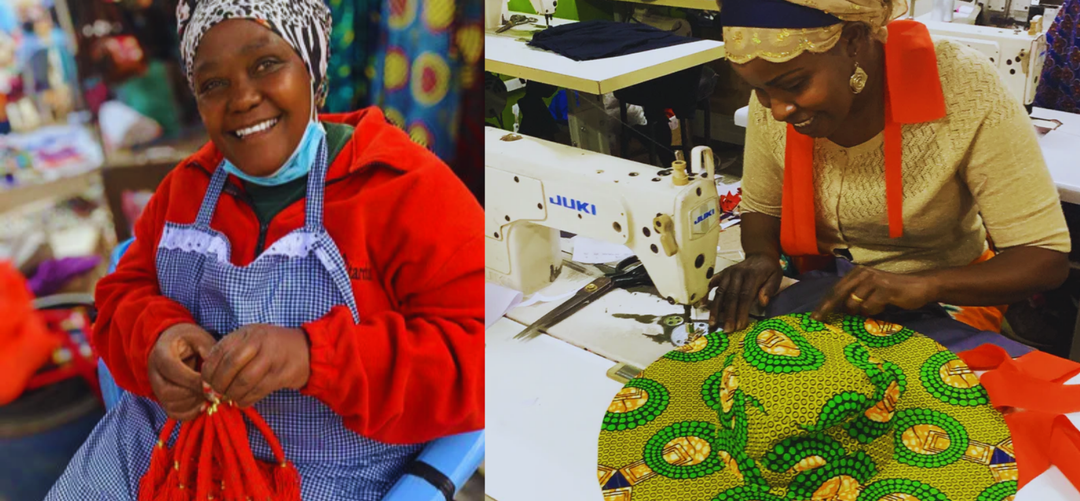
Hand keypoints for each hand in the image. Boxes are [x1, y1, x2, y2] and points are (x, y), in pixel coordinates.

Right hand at [148, 323, 216, 420]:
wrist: (173, 342)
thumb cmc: (191, 340)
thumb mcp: (202, 340)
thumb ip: (209, 355)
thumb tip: (219, 376)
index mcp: (162, 352)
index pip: (173, 371)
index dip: (193, 381)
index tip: (211, 384)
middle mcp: (154, 371)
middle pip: (168, 392)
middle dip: (193, 394)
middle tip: (212, 392)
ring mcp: (156, 387)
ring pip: (170, 404)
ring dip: (193, 404)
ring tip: (209, 396)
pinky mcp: (162, 398)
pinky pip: (172, 413)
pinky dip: (189, 413)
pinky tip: (203, 404)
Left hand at [200, 324, 310, 407]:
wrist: (307, 350)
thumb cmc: (273, 347)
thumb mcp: (251, 340)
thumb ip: (230, 352)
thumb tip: (208, 378)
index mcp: (247, 333)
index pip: (220, 351)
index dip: (209, 371)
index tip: (206, 383)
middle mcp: (259, 342)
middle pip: (230, 366)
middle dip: (219, 384)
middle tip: (215, 394)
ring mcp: (272, 358)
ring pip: (244, 381)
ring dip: (232, 394)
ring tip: (229, 399)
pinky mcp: (281, 375)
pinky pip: (258, 391)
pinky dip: (246, 400)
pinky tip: (242, 401)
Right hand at [706, 254, 782, 331]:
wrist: (760, 254)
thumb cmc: (769, 269)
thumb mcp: (776, 276)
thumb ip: (770, 289)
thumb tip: (762, 302)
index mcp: (752, 275)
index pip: (745, 296)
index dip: (742, 312)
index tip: (740, 326)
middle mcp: (737, 274)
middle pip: (731, 296)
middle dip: (728, 314)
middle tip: (727, 329)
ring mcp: (727, 273)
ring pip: (720, 293)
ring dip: (715, 309)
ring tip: (713, 323)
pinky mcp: (722, 274)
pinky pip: (712, 283)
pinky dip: (706, 293)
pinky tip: (702, 304)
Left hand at [811, 266, 938, 319]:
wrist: (919, 287)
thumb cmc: (891, 292)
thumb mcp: (869, 292)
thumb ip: (853, 297)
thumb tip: (835, 311)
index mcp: (856, 273)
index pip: (834, 289)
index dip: (823, 304)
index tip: (813, 317)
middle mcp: (862, 273)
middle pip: (837, 294)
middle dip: (826, 309)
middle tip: (817, 321)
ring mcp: (873, 280)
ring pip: (854, 303)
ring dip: (861, 311)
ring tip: (875, 306)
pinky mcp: (884, 289)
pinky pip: (869, 307)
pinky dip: (874, 311)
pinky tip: (884, 305)